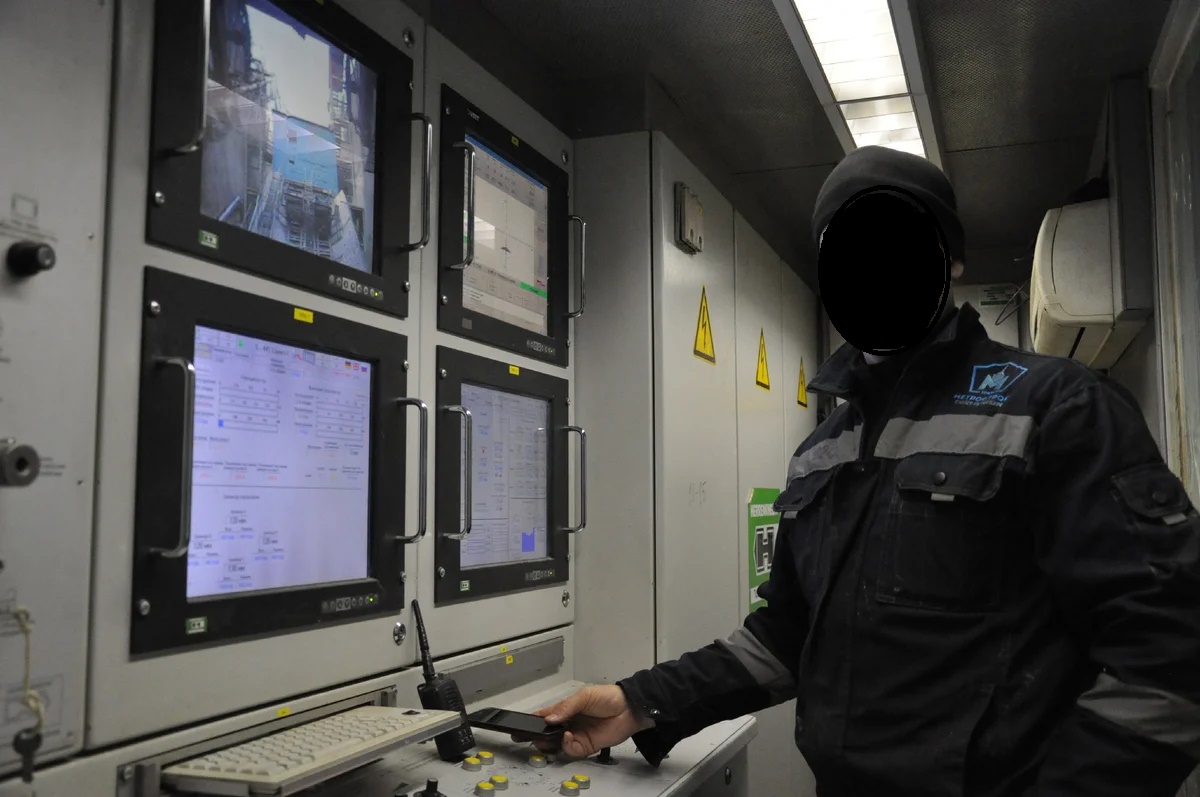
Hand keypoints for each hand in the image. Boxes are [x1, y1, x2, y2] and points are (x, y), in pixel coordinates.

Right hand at [518, 685, 654, 757]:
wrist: (629, 709)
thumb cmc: (608, 697)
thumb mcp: (584, 696)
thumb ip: (566, 707)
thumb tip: (550, 718)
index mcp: (567, 709)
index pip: (546, 715)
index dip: (533, 720)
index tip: (521, 724)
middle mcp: (570, 723)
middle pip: (548, 733)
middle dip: (537, 736)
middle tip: (528, 737)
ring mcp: (577, 735)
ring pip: (556, 744)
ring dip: (550, 743)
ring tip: (546, 739)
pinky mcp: (586, 746)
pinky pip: (571, 750)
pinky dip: (566, 746)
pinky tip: (568, 737)